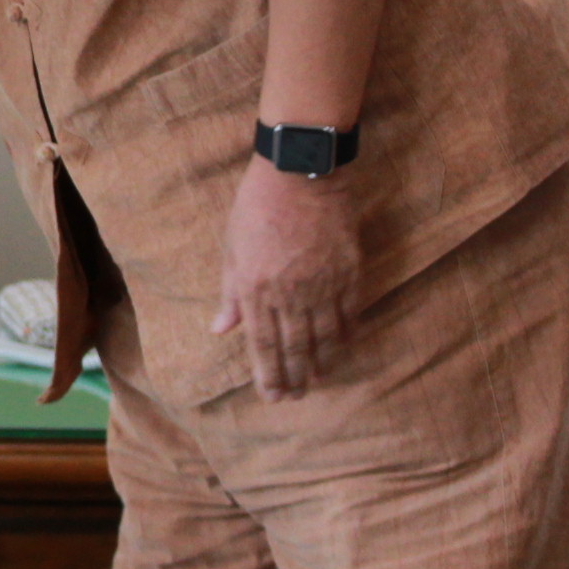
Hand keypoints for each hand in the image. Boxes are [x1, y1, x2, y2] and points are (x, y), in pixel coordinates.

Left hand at [208, 158, 366, 398]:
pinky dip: (345, 333)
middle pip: (293, 346)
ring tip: (318, 380)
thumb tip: (220, 329)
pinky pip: (348, 311)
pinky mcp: (347, 270)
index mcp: (254, 287)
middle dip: (293, 376)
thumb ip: (231, 293)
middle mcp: (288, 292)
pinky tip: (343, 347)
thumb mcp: (232, 247)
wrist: (299, 171)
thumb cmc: (256, 206)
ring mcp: (321, 283)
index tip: (272, 395)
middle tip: (294, 397)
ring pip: (322, 335)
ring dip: (320, 361)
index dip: (267, 373)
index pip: (262, 343)